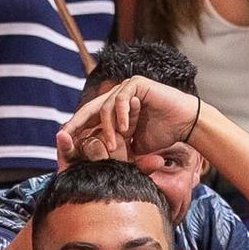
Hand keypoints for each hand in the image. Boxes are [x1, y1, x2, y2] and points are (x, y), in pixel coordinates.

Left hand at [56, 76, 199, 164]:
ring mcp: (125, 88)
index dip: (75, 131)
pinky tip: (125, 129)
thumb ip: (115, 150)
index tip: (63, 144)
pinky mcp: (136, 84)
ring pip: (104, 107)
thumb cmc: (161, 136)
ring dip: (107, 129)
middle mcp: (116, 97)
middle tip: (65, 139)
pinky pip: (120, 98)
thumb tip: (93, 165)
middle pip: (88, 110)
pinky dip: (121, 114)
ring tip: (112, 147)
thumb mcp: (132, 148)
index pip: (87, 119)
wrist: (185, 125)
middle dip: (76, 125)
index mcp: (112, 111)